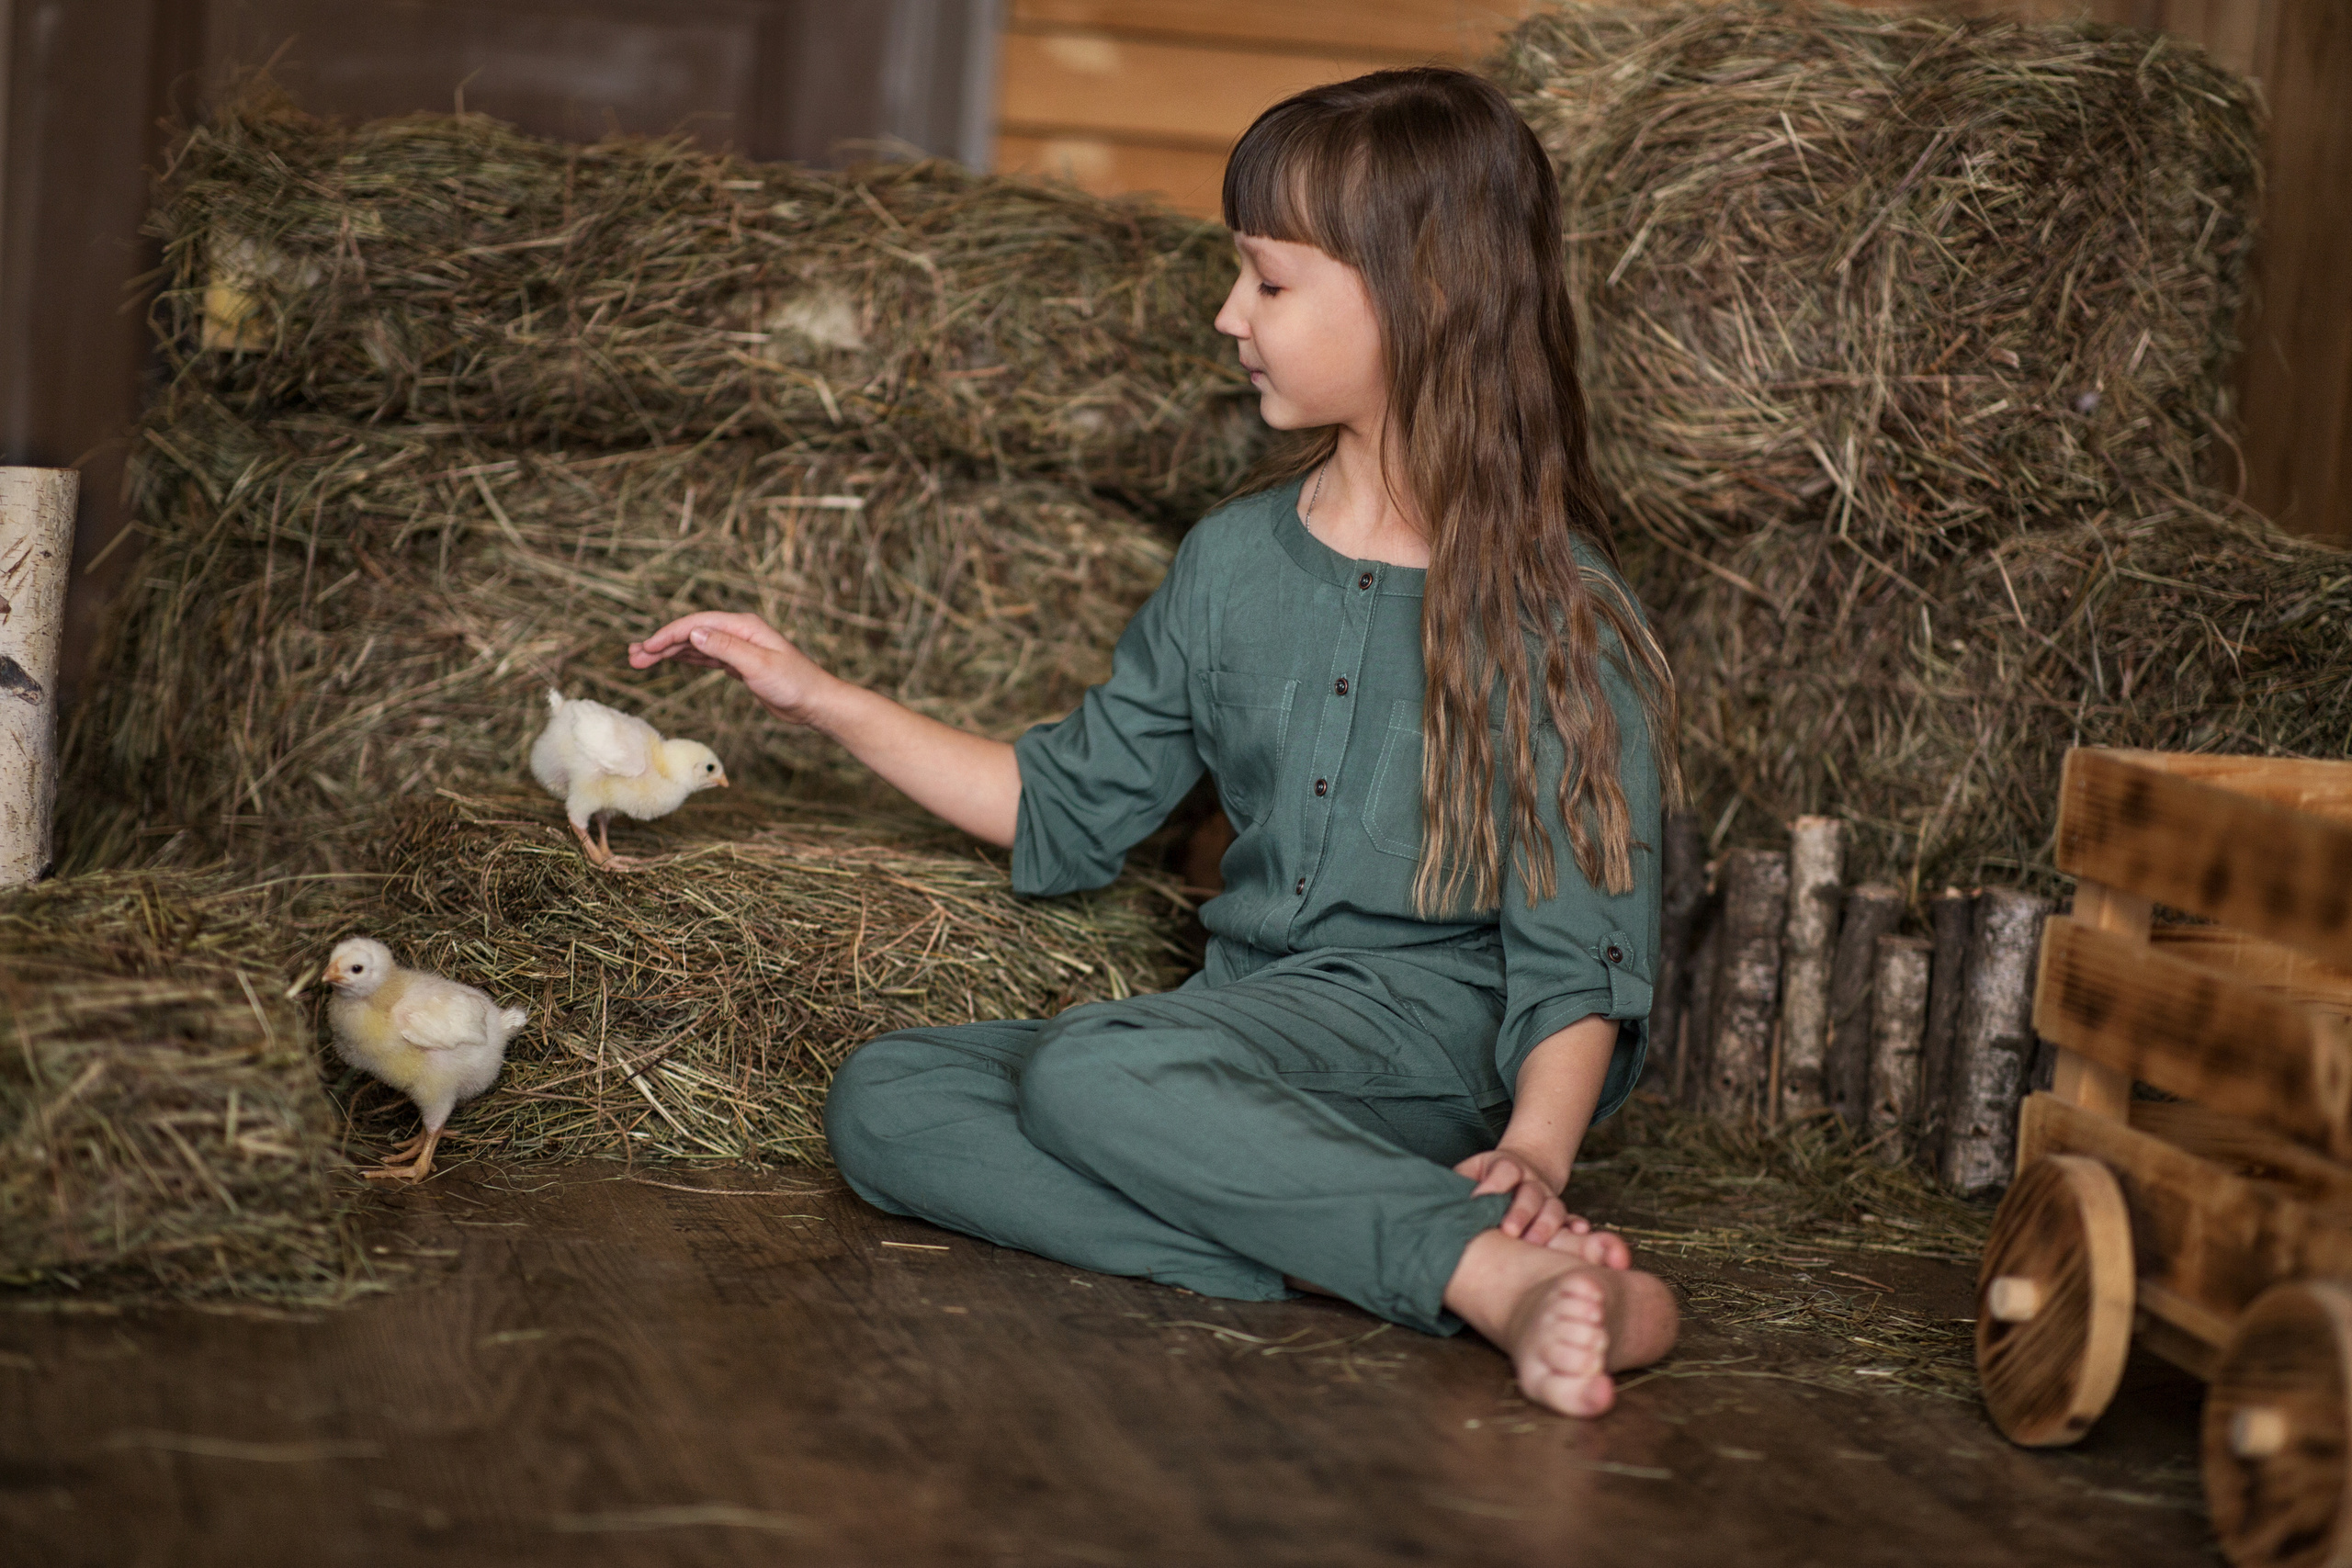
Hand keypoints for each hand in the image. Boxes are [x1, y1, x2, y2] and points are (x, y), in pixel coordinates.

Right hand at [629, 612, 836, 725]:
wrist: (815, 702)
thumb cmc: (794, 684)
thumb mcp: (759, 666)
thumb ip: (726, 648)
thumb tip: (694, 632)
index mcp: (743, 627)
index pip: (697, 625)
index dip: (668, 635)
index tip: (645, 648)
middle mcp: (739, 633)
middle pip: (692, 633)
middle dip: (661, 644)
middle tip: (633, 657)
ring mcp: (739, 648)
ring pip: (696, 645)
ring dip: (669, 652)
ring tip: (642, 660)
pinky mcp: (740, 664)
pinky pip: (706, 657)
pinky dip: (686, 658)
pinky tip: (671, 660)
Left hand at [1454, 1147, 1573, 1246]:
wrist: (1523, 1168)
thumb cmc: (1486, 1177)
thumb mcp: (1470, 1172)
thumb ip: (1457, 1184)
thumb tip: (1431, 1203)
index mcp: (1506, 1166)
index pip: (1504, 1171)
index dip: (1493, 1185)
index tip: (1479, 1199)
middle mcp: (1531, 1180)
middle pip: (1530, 1193)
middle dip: (1521, 1212)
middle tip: (1509, 1231)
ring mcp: (1548, 1196)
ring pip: (1553, 1208)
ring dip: (1546, 1226)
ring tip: (1534, 1244)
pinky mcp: (1561, 1212)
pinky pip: (1572, 1218)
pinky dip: (1577, 1227)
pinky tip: (1579, 1234)